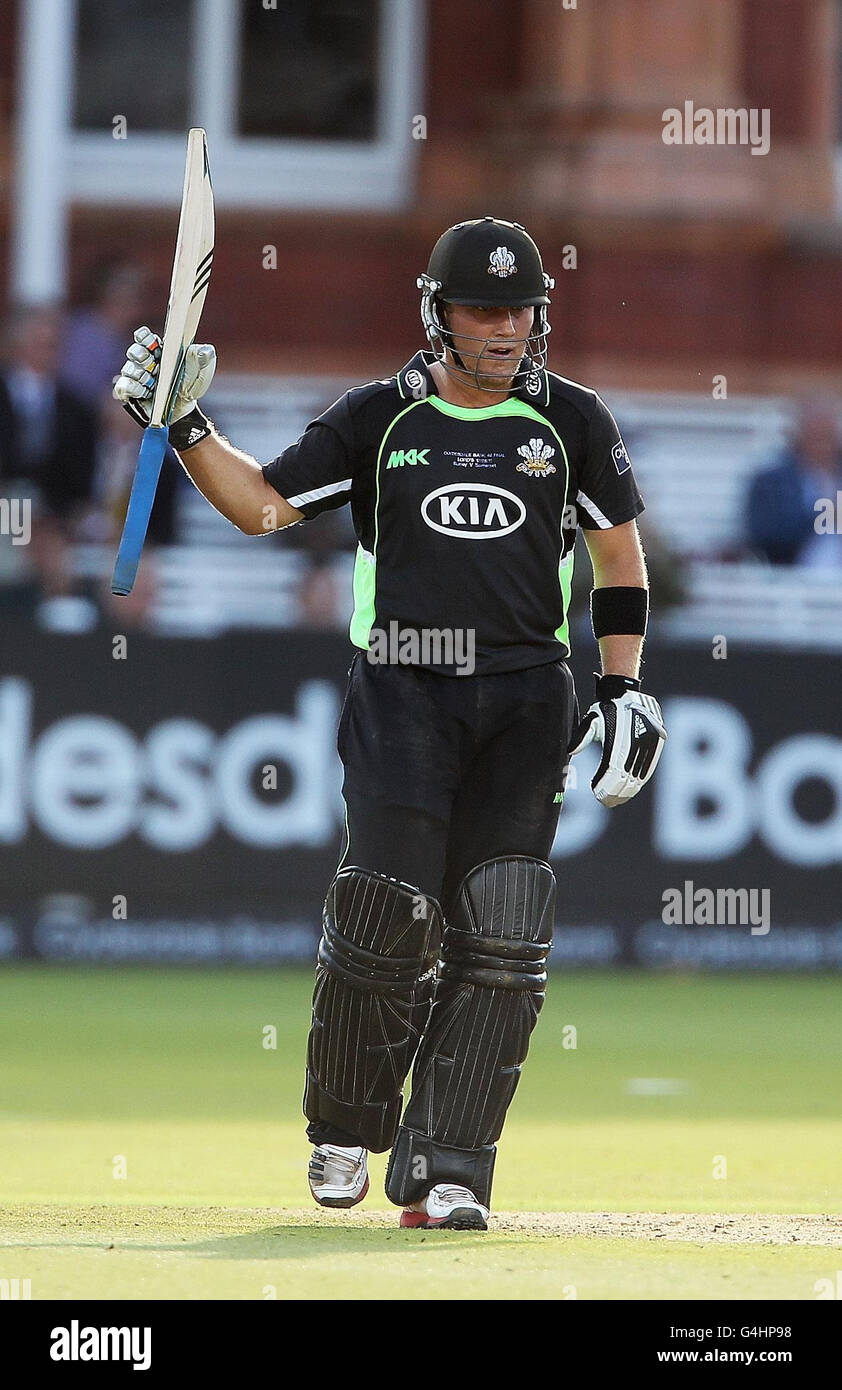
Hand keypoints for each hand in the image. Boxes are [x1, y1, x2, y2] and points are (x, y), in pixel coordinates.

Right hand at [113, 327, 215, 427]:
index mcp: (159, 352)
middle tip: (153, 366)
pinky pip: (122, 386)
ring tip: (152, 384)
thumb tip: (204, 350)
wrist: (182, 415)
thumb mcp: (199, 375)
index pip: (144, 337)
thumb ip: (203, 360)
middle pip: (134, 351)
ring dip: (140, 375)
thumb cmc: (187, 390)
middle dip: (141, 356)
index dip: (144, 337)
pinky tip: (143, 392)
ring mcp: (135, 377)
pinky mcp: (129, 393)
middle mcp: (144, 363)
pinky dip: (132, 388)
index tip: (152, 344)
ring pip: (128, 369)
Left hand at [568, 673, 665, 807]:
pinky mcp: (658, 742)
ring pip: (640, 774)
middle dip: (616, 792)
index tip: (596, 794)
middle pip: (627, 775)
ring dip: (628, 790)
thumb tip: (570, 751)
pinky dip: (639, 781)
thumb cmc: (606, 708)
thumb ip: (582, 737)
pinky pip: (649, 767)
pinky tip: (630, 789)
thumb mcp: (592, 719)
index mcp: (620, 735)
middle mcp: (638, 739)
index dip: (605, 785)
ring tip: (616, 799)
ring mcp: (650, 741)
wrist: (628, 692)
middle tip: (605, 802)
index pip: (613, 768)